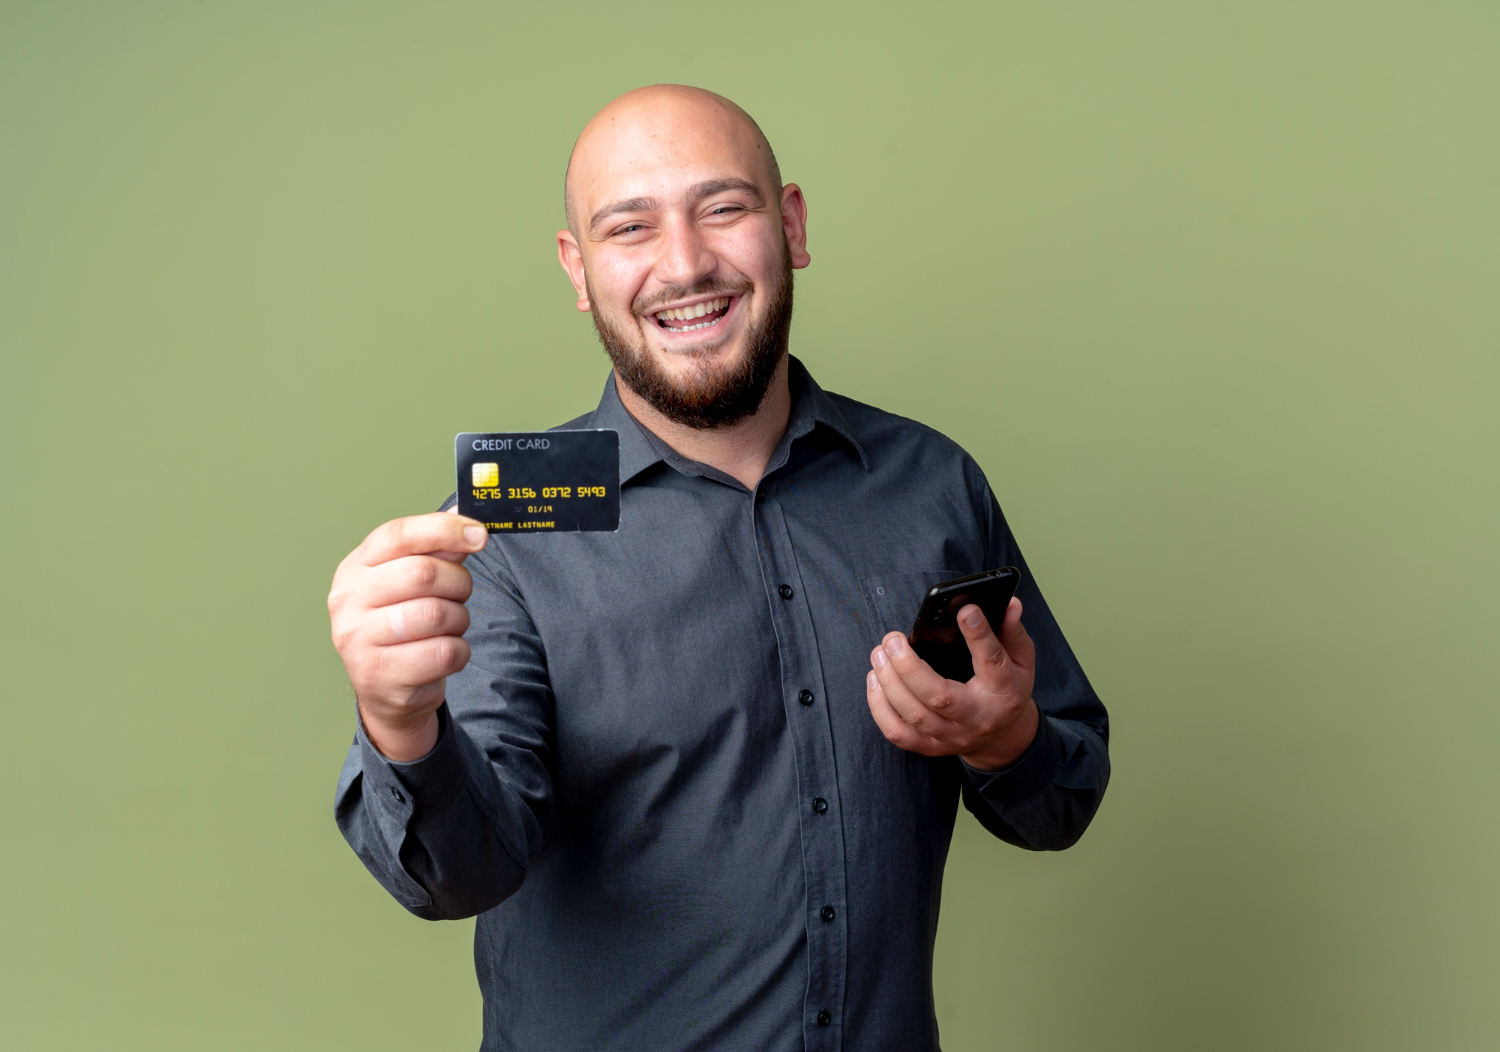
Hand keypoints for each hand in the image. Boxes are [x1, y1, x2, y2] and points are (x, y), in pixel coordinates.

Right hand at [327, 510, 487, 760]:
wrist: (385, 687)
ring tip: (450, 626)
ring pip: (436, 614)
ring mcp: (359, 641)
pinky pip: (444, 653)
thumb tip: (468, 519)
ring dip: (459, 619)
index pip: (399, 535)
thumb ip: (437, 549)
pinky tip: (444, 653)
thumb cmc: (403, 624)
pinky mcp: (380, 676)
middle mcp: (348, 601)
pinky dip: (458, 652)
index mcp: (355, 568)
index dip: (444, 530)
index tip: (479, 535)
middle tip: (460, 594)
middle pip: (423, 573)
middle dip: (458, 582)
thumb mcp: (411, 582)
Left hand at [866, 597, 1039, 770]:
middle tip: (892, 640)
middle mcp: (977, 717)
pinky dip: (880, 708)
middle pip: (940, 697)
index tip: (964, 610)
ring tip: (879, 655)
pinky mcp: (932, 747)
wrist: (1005, 737)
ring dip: (889, 684)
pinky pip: (899, 734)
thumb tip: (1010, 604)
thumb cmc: (1008, 688)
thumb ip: (1012, 631)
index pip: (991, 662)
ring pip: (915, 716)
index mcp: (1004, 691)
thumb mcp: (1021, 659)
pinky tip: (875, 681)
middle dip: (909, 667)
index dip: (978, 635)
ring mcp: (953, 736)